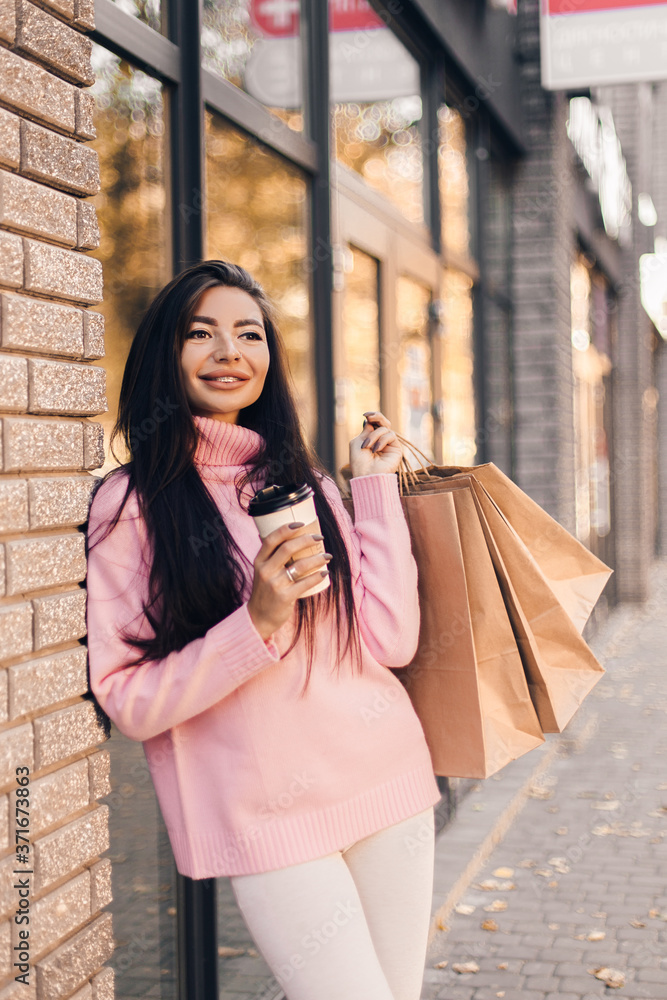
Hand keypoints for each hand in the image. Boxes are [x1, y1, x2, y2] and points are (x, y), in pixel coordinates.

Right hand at [247, 522, 332, 639]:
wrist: (259, 617)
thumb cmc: (266, 591)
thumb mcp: (263, 572)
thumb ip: (274, 558)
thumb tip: (295, 540)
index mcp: (259, 561)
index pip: (271, 539)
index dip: (286, 529)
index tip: (301, 523)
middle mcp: (265, 571)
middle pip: (288, 549)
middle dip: (307, 540)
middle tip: (319, 538)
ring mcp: (275, 584)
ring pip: (300, 565)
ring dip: (317, 558)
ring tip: (327, 556)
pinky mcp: (284, 597)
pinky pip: (305, 583)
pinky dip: (317, 576)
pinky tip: (324, 572)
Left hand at [349, 411, 401, 477]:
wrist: (367, 476)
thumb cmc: (359, 462)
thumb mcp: (357, 442)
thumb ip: (365, 430)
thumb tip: (370, 420)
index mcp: (371, 439)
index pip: (375, 423)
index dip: (372, 416)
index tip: (365, 415)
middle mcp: (381, 441)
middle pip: (383, 422)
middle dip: (377, 416)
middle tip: (369, 416)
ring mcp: (389, 445)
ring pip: (385, 429)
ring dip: (374, 435)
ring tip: (366, 446)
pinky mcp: (396, 449)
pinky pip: (390, 436)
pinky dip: (381, 440)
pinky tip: (375, 450)